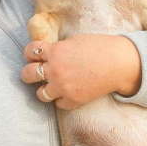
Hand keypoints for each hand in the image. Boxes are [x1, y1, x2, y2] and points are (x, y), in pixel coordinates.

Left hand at [21, 34, 141, 108]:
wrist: (119, 64)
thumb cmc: (100, 47)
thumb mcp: (74, 41)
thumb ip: (58, 48)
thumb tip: (47, 54)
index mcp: (55, 51)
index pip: (30, 51)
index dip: (30, 53)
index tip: (34, 55)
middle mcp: (55, 70)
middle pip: (27, 74)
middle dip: (29, 73)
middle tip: (35, 73)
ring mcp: (63, 87)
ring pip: (40, 94)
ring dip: (44, 89)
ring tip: (51, 86)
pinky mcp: (73, 100)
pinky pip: (58, 104)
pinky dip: (61, 99)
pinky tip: (68, 92)